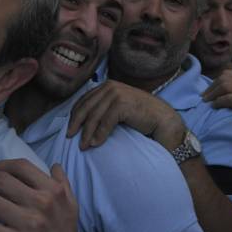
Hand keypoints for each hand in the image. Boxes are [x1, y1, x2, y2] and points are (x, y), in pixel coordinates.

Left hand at [67, 80, 184, 150]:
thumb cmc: (139, 116)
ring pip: (94, 116)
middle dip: (76, 124)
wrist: (161, 119)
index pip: (84, 100)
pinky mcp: (122, 104)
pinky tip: (95, 144)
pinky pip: (105, 122)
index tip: (69, 128)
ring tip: (83, 146)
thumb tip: (81, 120)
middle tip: (69, 137)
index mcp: (107, 85)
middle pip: (86, 107)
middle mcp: (110, 86)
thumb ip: (103, 107)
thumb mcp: (117, 108)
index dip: (75, 115)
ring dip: (86, 133)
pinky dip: (99, 134)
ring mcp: (116, 93)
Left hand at [202, 70, 231, 146]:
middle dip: (211, 87)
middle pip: (224, 78)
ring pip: (225, 86)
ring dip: (213, 94)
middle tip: (204, 97)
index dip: (215, 82)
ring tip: (207, 102)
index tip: (208, 91)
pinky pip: (229, 98)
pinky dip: (219, 101)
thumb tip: (220, 90)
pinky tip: (215, 106)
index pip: (228, 74)